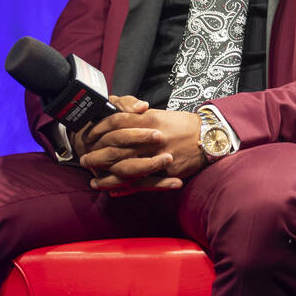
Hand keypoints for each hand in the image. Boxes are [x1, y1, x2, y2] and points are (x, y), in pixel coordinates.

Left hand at [80, 95, 204, 194]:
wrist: (210, 136)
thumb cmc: (183, 125)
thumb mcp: (159, 113)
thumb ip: (136, 111)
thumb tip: (114, 105)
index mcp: (149, 119)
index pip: (116, 122)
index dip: (98, 130)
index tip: (87, 136)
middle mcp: (152, 137)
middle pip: (116, 147)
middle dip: (97, 155)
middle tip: (84, 160)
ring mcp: (159, 155)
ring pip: (126, 168)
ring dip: (107, 176)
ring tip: (93, 181)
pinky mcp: (167, 171)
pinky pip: (143, 182)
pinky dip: (126, 188)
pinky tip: (113, 191)